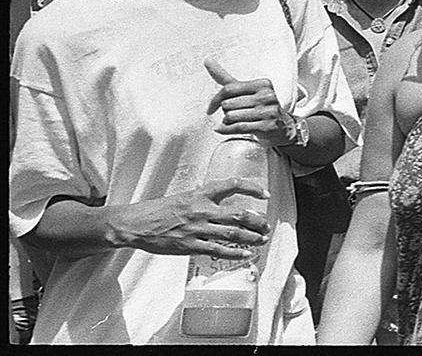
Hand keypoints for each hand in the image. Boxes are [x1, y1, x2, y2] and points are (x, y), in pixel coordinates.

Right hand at [110, 178, 269, 257]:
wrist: (137, 224)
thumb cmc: (159, 210)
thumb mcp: (184, 196)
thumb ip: (203, 197)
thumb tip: (221, 198)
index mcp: (201, 194)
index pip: (233, 184)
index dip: (253, 188)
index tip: (265, 194)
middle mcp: (202, 210)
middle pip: (239, 214)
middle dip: (258, 222)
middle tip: (266, 226)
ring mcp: (197, 229)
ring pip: (233, 233)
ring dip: (251, 238)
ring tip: (261, 240)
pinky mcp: (190, 245)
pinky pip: (218, 250)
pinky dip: (234, 253)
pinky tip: (245, 254)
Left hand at [205, 58, 298, 149]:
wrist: (283, 127)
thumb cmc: (260, 107)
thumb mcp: (246, 91)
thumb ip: (226, 77)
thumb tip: (207, 60)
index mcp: (262, 84)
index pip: (229, 89)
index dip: (215, 100)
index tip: (210, 109)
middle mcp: (267, 96)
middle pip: (228, 104)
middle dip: (226, 112)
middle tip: (235, 115)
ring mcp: (268, 111)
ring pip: (231, 117)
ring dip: (227, 122)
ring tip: (235, 122)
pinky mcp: (267, 126)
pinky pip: (238, 128)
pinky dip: (226, 130)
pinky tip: (224, 129)